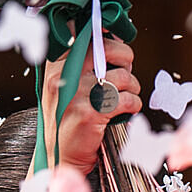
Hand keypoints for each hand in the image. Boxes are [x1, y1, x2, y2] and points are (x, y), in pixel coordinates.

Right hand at [46, 36, 143, 174]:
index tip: (117, 51)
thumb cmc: (67, 121)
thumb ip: (83, 64)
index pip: (85, 34)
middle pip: (108, 48)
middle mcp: (64, 75)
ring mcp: (77, 94)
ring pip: (123, 76)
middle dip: (126, 60)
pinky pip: (127, 99)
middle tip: (125, 75)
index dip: (109, 38)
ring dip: (132, 88)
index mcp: (57, 65)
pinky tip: (126, 111)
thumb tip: (113, 39)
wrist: (59, 157)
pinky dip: (133, 105)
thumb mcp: (65, 86)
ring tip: (125, 98)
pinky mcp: (91, 113)